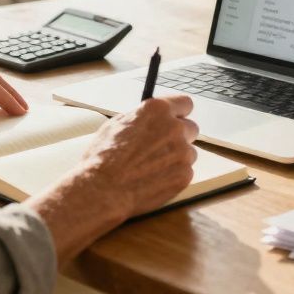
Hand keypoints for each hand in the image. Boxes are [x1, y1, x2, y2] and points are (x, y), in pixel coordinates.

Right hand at [25, 95, 197, 264]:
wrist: (103, 190)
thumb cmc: (103, 158)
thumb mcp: (117, 125)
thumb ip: (141, 118)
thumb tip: (150, 119)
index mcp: (158, 110)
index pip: (185, 103)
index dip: (179, 113)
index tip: (177, 119)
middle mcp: (174, 127)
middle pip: (190, 128)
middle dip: (179, 136)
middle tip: (162, 148)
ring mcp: (182, 152)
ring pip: (188, 152)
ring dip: (176, 158)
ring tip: (152, 168)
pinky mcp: (184, 174)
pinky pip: (185, 171)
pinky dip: (174, 175)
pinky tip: (154, 180)